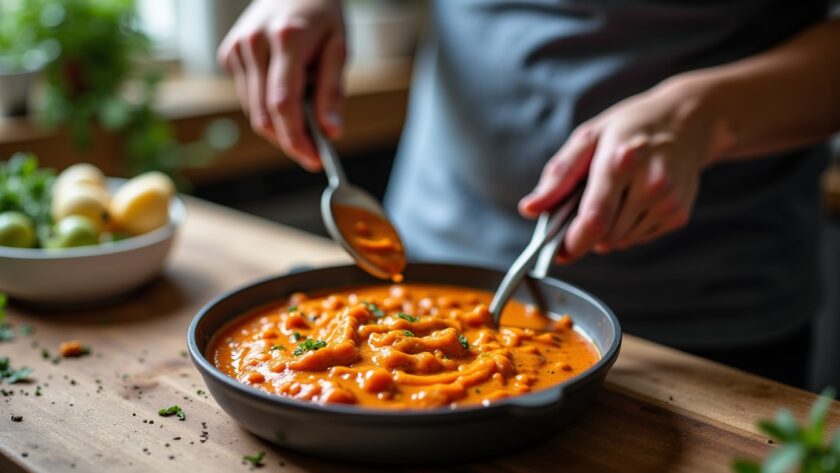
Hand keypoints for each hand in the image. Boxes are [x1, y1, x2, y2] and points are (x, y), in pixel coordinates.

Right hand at [217, 0, 345, 170]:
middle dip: (289, 141)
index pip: (283, 104)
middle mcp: (254, 43)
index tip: (314, 160)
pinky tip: (286, 90)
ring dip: (280, 126)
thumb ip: (332, 90)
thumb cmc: (322, 14)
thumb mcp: (339, 47)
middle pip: (265, 115)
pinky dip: (268, 106)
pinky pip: (249, 97)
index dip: (296, 139)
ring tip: (306, 112)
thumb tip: (331, 131)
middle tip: (313, 153)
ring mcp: (237, 48)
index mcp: (286, 39)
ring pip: (254, 111)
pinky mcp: (229, 54)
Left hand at [519, 78, 729, 261]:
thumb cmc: (630, 127)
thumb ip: (557, 176)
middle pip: (605, 237)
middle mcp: (650, 184)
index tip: (558, 251)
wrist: (687, 121)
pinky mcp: (678, 214)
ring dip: (608, 230)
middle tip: (584, 206)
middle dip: (587, 231)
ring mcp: (668, 201)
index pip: (595, 219)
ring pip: (620, 242)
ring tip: (615, 195)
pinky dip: (627, 227)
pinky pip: (638, 239)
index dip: (572, 242)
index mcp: (621, 161)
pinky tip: (634, 199)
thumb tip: (529, 210)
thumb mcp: (588, 137)